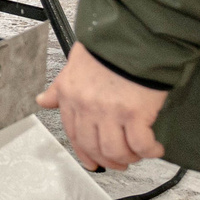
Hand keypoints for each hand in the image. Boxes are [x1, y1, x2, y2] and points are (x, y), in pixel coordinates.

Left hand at [37, 42, 168, 171]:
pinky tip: (155, 148)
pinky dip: (149, 151)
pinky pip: (141, 144)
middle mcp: (87, 107)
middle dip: (108, 160)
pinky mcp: (134, 114)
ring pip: (115, 150)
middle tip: (120, 161)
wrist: (130, 37)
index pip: (73, 134)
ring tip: (138, 154)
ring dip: (129, 157)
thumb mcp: (74, 66)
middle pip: (94, 147)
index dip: (84, 153)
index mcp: (71, 97)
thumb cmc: (106, 49)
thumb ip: (60, 88)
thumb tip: (43, 101)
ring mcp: (110, 112)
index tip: (93, 162)